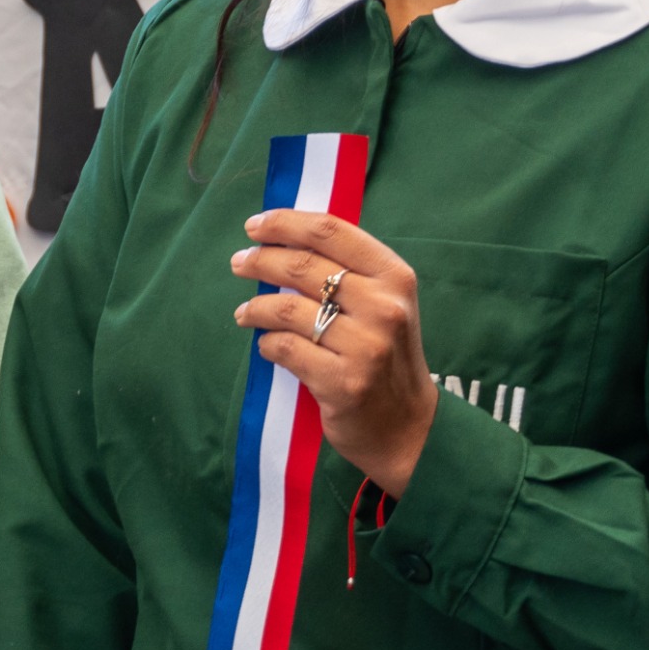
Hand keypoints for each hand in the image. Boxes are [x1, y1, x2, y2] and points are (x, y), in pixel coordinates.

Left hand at [231, 210, 439, 495]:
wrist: (408, 427)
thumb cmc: (386, 356)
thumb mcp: (383, 304)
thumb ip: (347, 272)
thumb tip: (282, 241)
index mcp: (394, 276)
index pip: (331, 231)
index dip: (285, 223)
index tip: (255, 225)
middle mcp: (384, 306)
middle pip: (302, 265)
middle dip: (260, 261)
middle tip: (239, 263)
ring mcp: (365, 345)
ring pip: (286, 310)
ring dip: (255, 308)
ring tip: (245, 313)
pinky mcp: (343, 382)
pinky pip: (285, 349)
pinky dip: (267, 344)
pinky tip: (266, 345)